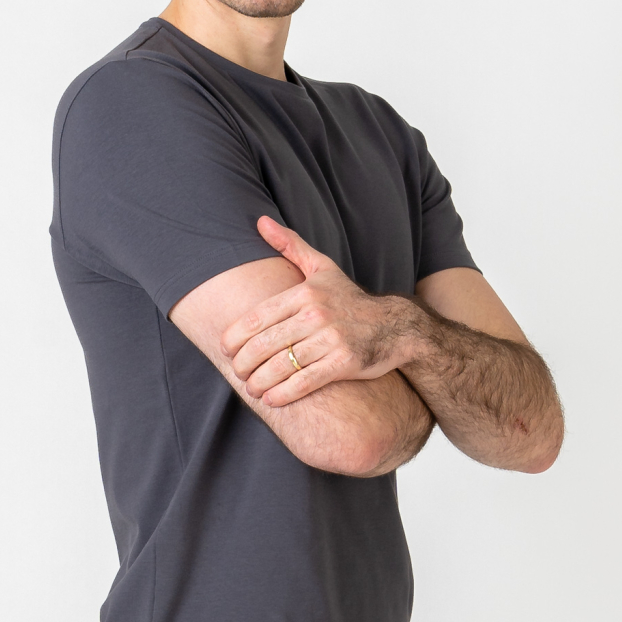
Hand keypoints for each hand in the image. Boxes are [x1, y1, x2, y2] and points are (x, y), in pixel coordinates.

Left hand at [220, 216, 413, 405]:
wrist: (395, 326)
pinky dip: (283, 394)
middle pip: (265, 344)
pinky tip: (271, 399)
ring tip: (251, 388)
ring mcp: (331, 339)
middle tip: (238, 373)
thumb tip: (260, 221)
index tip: (226, 350)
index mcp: (305, 292)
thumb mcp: (322, 268)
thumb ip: (290, 245)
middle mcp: (316, 314)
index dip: (235, 338)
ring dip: (259, 382)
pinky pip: (305, 382)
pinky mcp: (344, 362)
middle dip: (244, 363)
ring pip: (282, 365)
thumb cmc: (350, 300)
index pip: (257, 318)